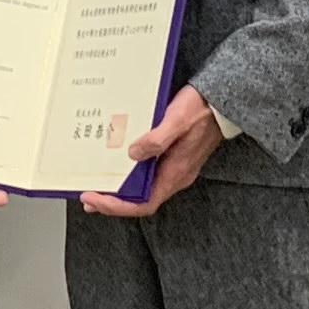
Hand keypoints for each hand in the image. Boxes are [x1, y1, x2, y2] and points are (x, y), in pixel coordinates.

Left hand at [80, 86, 224, 217]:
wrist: (221, 101)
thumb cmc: (201, 109)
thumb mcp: (176, 121)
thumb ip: (156, 140)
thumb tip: (133, 154)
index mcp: (176, 173)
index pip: (144, 204)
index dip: (116, 206)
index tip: (94, 199)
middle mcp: (174, 176)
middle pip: (140, 200)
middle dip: (112, 202)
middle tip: (88, 197)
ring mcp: (174, 168)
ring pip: (143, 189)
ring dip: (120, 190)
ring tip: (97, 184)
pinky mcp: (172, 158)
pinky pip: (147, 175)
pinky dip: (129, 174)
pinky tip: (117, 164)